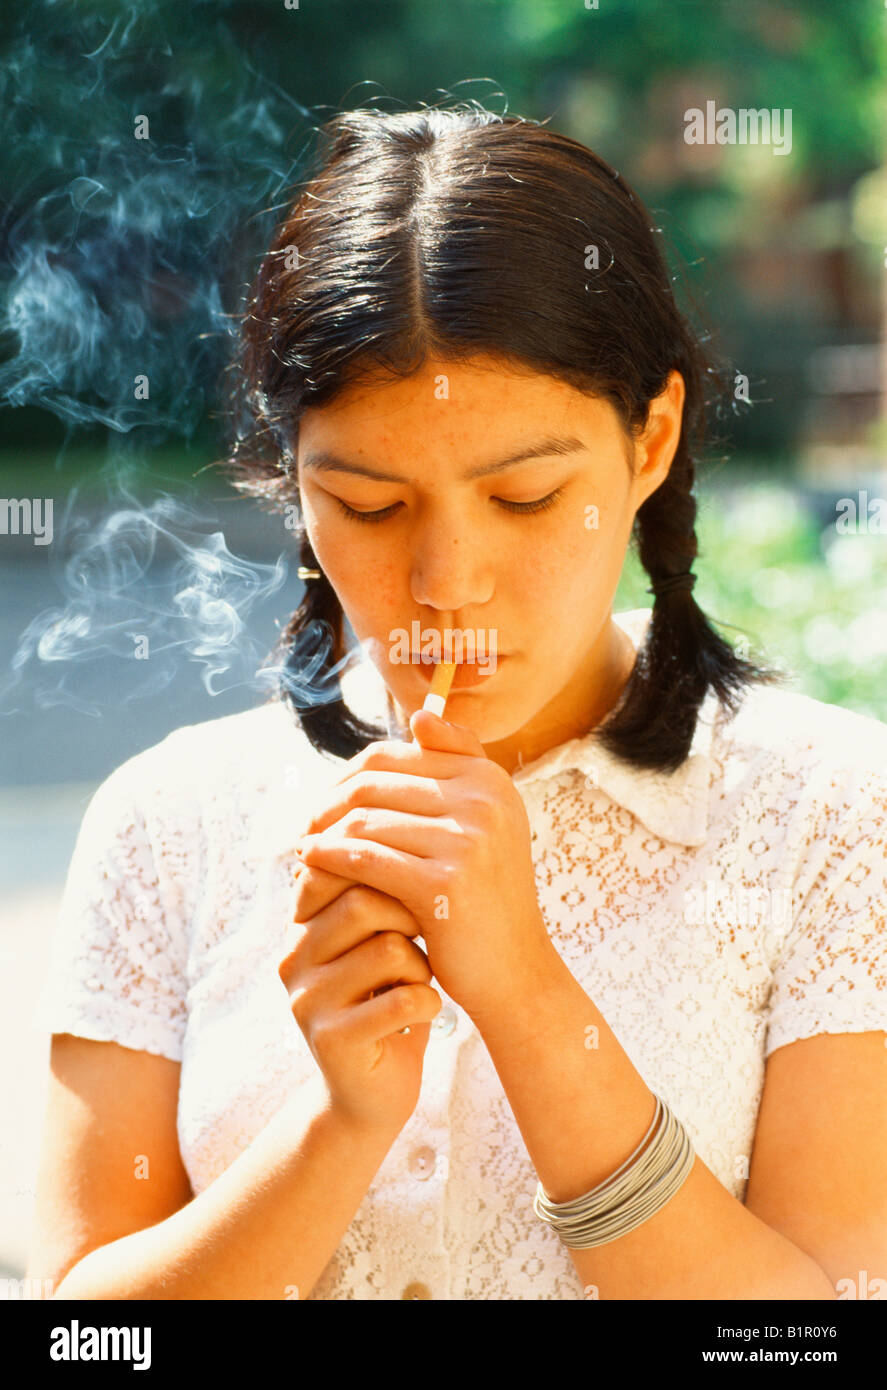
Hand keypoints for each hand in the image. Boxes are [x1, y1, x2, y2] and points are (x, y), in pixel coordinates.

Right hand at [281, 860, 440, 1135]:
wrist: (374, 1093)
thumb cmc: (388, 1001)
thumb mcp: (381, 942)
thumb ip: (381, 894)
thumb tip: (412, 825)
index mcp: (302, 926)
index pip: (340, 869)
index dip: (391, 872)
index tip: (424, 890)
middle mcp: (293, 957)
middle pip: (362, 902)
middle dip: (411, 915)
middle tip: (431, 936)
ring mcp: (306, 1000)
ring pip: (387, 949)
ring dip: (422, 964)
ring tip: (423, 980)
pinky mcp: (330, 1040)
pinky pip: (399, 1000)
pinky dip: (428, 1002)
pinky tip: (428, 1012)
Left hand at [295, 707, 555, 1026]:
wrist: (516, 972)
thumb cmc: (487, 899)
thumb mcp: (486, 824)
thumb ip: (458, 766)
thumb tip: (420, 713)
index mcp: (490, 779)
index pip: (389, 756)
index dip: (345, 777)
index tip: (324, 804)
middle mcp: (484, 801)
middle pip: (372, 785)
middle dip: (328, 805)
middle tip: (305, 829)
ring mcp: (468, 840)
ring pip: (363, 821)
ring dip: (322, 835)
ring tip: (304, 851)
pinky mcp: (444, 883)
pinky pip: (364, 858)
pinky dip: (327, 859)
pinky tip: (309, 866)